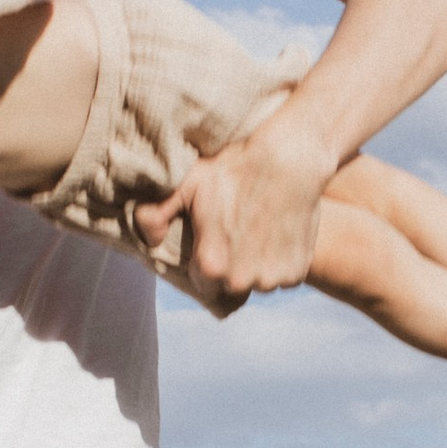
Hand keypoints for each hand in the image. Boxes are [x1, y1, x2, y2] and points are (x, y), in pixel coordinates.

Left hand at [138, 100, 335, 295]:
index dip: (207, 262)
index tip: (214, 243)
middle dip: (232, 269)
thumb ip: (157, 213)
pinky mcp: (296, 273)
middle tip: (237, 237)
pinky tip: (277, 234)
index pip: (203, 283)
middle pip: (231, 287)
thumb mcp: (189, 184)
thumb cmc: (234, 169)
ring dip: (257, 267)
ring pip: (258, 282)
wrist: (287, 161)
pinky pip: (283, 277)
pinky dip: (281, 262)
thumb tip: (150, 240)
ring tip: (259, 234)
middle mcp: (241, 280)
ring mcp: (272, 279)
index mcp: (211, 266)